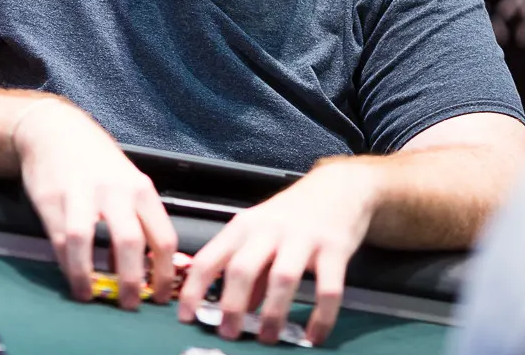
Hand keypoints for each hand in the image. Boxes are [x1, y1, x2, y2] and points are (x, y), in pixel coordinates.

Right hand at [13, 99, 176, 309]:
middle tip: (131, 306)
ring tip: (91, 297)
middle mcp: (115, 191)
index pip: (163, 237)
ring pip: (86, 242)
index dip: (165, 274)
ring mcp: (82, 194)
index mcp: (141, 189)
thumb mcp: (128, 183)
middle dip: (133, 281)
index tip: (162, 298)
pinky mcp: (53, 200)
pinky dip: (67, 265)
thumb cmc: (98, 163)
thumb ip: (139, 220)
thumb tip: (150, 268)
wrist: (55, 131)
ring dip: (88, 276)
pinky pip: (59, 240)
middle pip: (130, 242)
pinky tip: (73, 279)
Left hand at [177, 158, 378, 345]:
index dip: (194, 289)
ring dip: (272, 313)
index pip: (209, 258)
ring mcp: (303, 237)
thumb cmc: (292, 214)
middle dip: (232, 306)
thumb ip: (249, 272)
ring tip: (267, 339)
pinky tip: (314, 337)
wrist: (339, 186)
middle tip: (228, 335)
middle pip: (242, 268)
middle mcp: (269, 229)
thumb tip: (236, 311)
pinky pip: (327, 289)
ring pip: (282, 278)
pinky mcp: (335, 248)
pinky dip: (321, 317)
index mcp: (243, 226)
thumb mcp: (260, 235)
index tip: (186, 317)